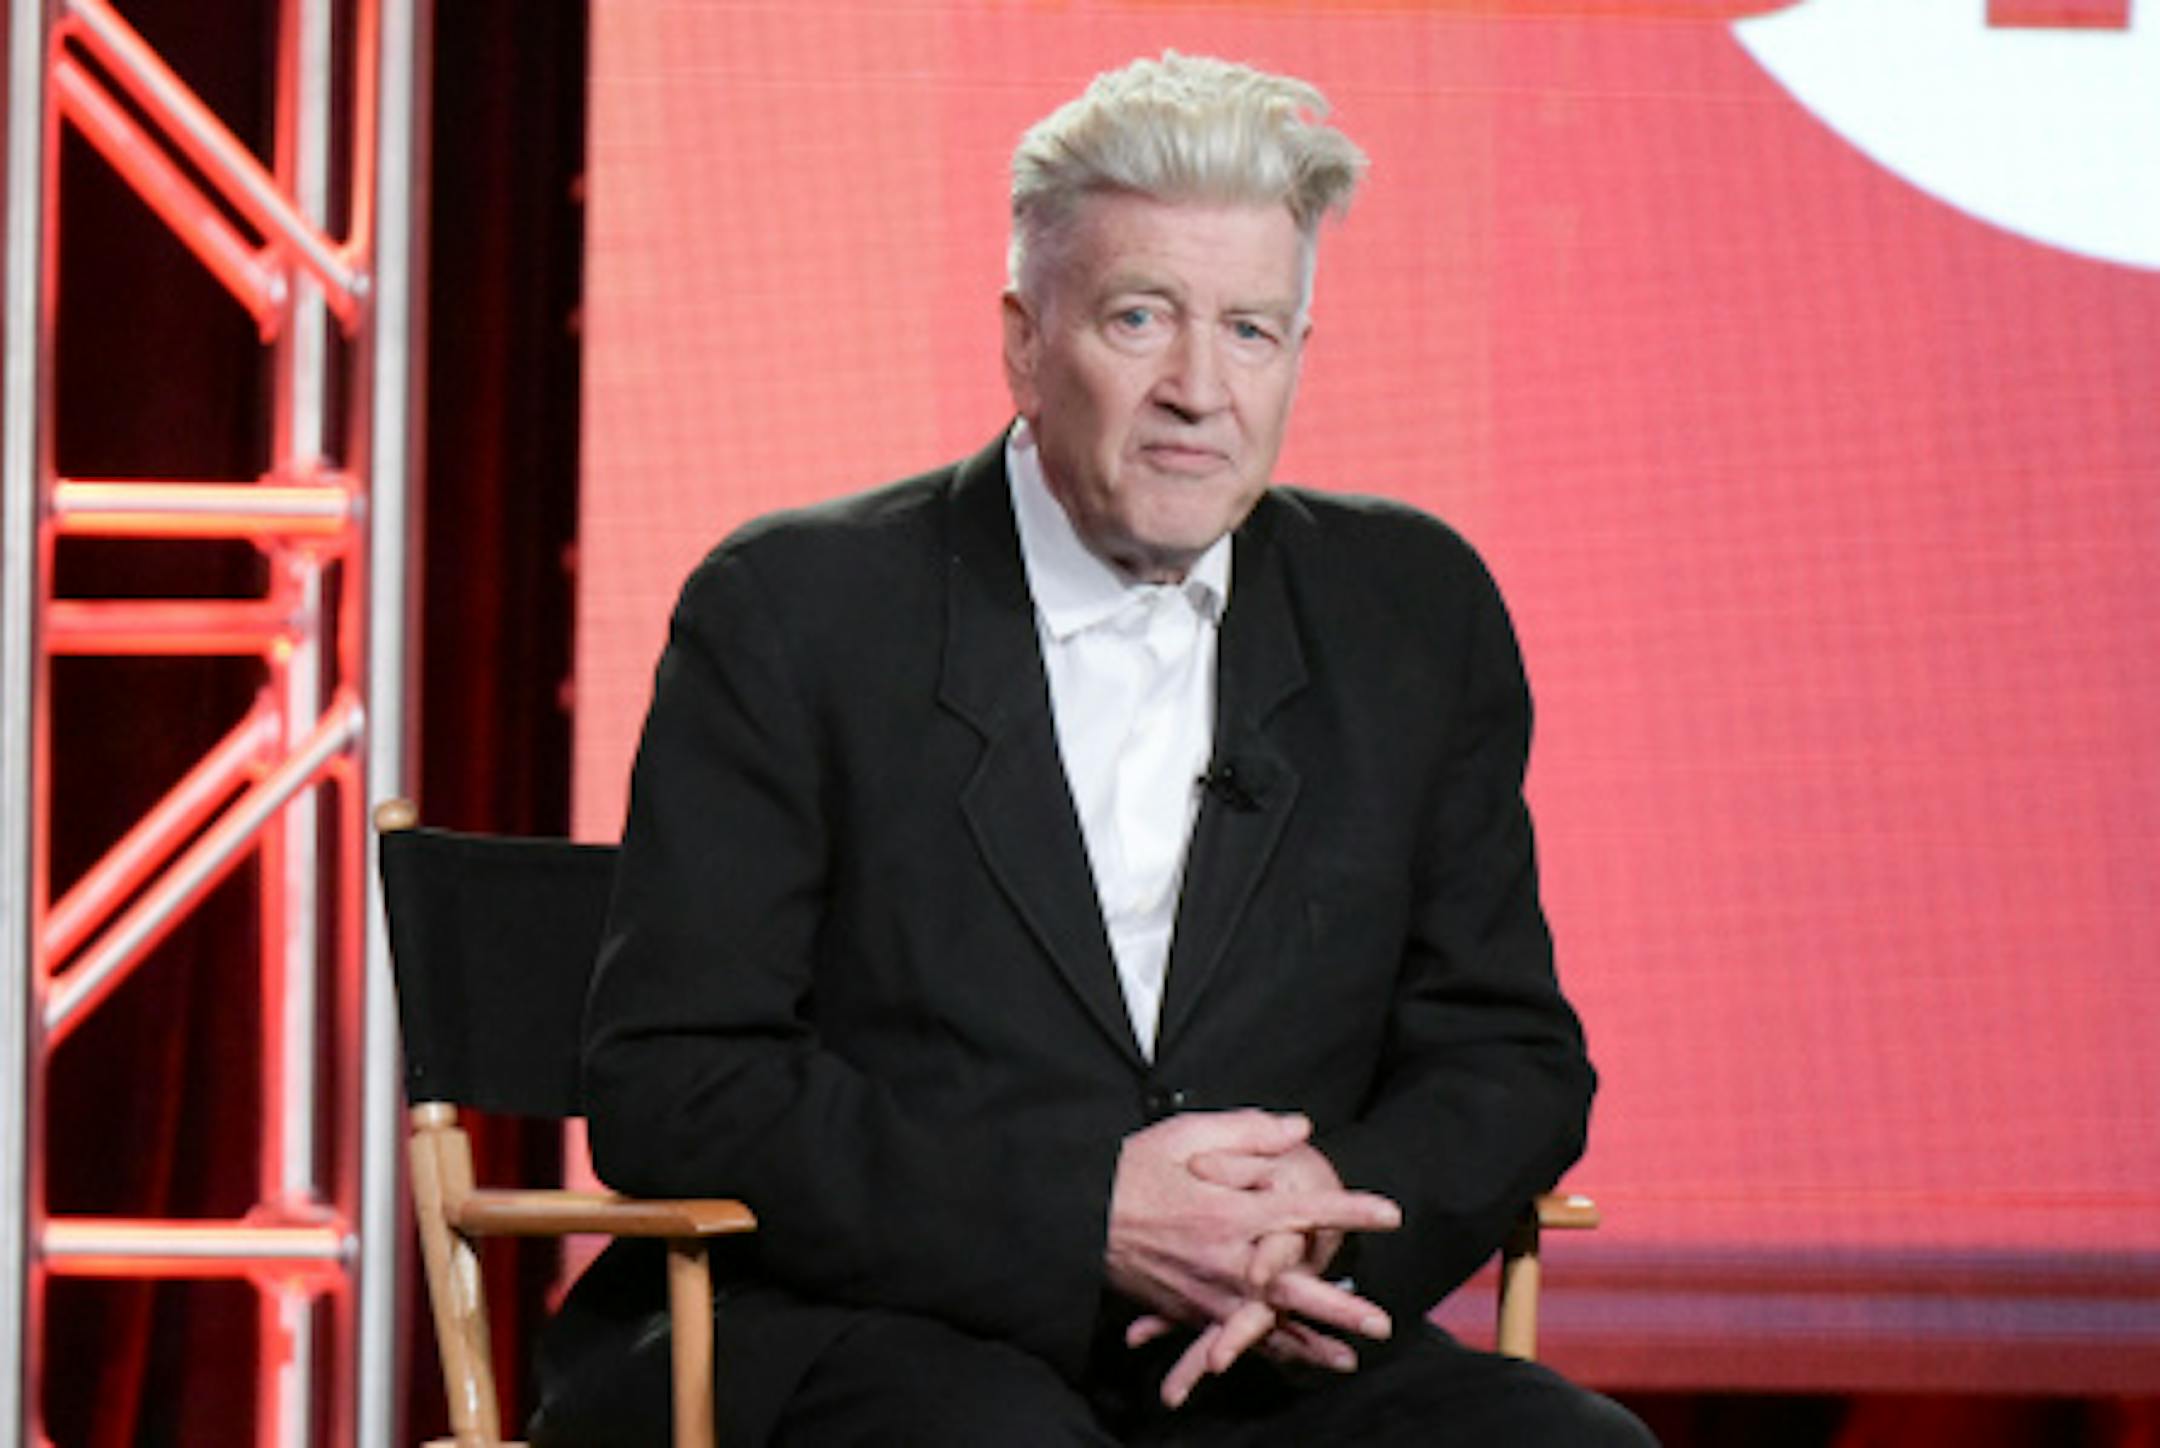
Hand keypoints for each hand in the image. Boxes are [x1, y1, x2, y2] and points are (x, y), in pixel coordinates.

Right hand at [1105, 1112, 1399, 1405]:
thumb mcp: (1188, 1133)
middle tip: (1381, 1322)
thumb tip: (1299, 1127)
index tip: (1391, 1214)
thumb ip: (1248, 1131)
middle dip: (1339, 1307)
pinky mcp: (1188, 1310)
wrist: (1075, 1214)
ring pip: (1266, 1326)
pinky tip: (1292, 1361)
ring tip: (1348, 1359)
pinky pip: (1232, 1337)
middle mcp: (1223, 1258)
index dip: (1351, 1211)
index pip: (1303, 1210)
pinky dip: (1265, 1351)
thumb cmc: (1132, 1167)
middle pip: (1291, 1288)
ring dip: (1309, 1344)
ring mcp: (1205, 1292)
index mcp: (1228, 1210)